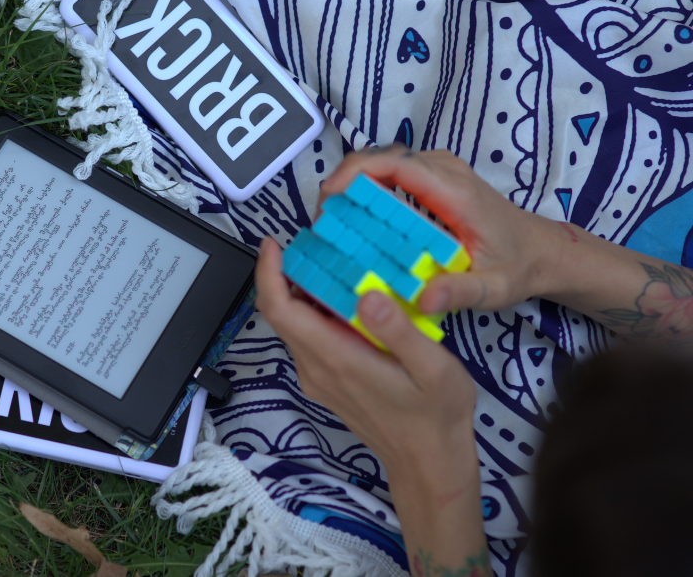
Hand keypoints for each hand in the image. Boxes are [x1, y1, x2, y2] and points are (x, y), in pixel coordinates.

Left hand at [254, 237, 477, 481]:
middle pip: (280, 314)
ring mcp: (319, 377)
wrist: (428, 462)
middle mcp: (317, 368)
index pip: (281, 311)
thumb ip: (399, 331)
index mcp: (337, 359)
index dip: (269, 274)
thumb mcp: (432, 368)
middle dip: (283, 274)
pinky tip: (345, 297)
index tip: (273, 245)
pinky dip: (315, 312)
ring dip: (300, 292)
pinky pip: (308, 339)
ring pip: (293, 326)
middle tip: (311, 242)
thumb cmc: (435, 416)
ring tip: (331, 261)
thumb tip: (369, 295)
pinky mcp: (327, 381)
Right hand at [319, 145, 554, 313]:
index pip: (396, 164)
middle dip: (344, 182)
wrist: (542, 250)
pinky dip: (367, 189)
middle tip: (324, 221)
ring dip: (352, 185)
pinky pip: (391, 173)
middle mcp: (444, 171)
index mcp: (453, 191)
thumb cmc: (517, 266)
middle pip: (380, 158)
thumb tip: (423, 299)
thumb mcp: (493, 288)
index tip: (329, 198)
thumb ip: (459, 292)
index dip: (355, 174)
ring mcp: (437, 170)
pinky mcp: (433, 178)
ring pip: (382, 162)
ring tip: (334, 222)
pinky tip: (356, 220)